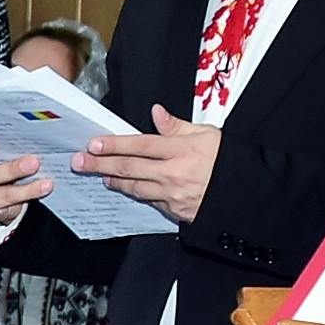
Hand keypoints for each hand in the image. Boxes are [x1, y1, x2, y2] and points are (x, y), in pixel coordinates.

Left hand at [73, 106, 218, 225]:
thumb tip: (156, 113)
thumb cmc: (228, 159)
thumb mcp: (208, 135)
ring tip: (99, 175)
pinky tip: (123, 188)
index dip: (114, 145)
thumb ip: (177, 126)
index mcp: (182, 150)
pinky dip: (135, 193)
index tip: (93, 144)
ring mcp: (172, 195)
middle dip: (100, 165)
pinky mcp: (174, 211)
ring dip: (113, 181)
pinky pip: (149, 201)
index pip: (140, 145)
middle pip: (129, 168)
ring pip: (134, 187)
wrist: (245, 193)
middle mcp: (173, 173)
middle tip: (79, 162)